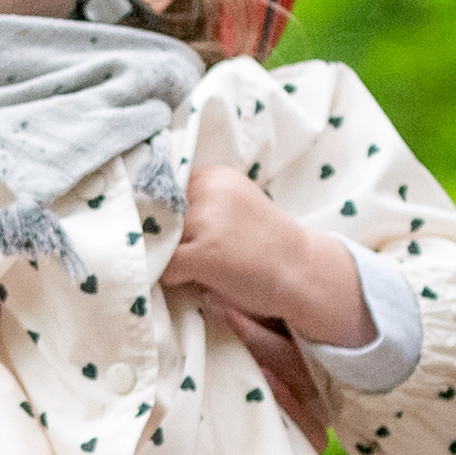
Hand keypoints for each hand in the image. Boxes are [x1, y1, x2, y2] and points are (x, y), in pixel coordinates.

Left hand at [166, 165, 371, 348]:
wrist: (303, 271)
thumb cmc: (266, 243)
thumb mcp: (234, 205)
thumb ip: (201, 202)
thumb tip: (152, 215)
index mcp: (214, 176)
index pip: (164, 187)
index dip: (162, 211)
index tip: (169, 228)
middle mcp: (208, 191)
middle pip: (156, 215)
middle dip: (162, 236)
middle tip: (184, 251)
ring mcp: (206, 221)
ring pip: (158, 241)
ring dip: (167, 257)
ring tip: (193, 266)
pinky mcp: (205, 253)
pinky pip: (166, 267)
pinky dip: (172, 278)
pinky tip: (195, 278)